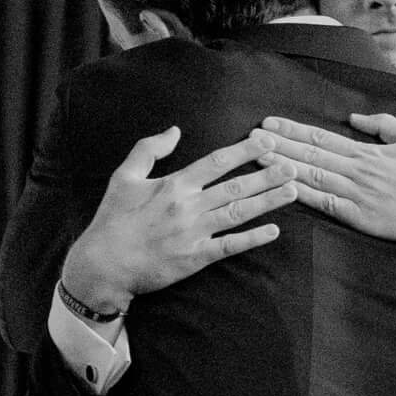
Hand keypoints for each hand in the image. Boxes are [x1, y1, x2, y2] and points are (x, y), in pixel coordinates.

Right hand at [60, 128, 296, 312]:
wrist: (103, 264)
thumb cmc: (112, 220)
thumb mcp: (124, 177)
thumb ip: (149, 149)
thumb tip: (174, 131)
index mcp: (174, 185)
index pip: (217, 162)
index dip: (245, 151)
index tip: (267, 142)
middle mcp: (189, 206)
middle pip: (236, 186)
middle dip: (267, 175)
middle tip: (293, 165)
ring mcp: (194, 233)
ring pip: (239, 212)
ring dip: (268, 201)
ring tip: (292, 190)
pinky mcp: (195, 258)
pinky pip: (229, 246)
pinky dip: (252, 239)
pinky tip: (274, 231)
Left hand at [256, 113, 395, 246]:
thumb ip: (382, 125)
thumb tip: (355, 118)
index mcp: (368, 152)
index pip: (322, 138)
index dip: (293, 130)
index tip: (270, 123)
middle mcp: (358, 170)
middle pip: (310, 155)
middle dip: (278, 145)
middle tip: (250, 137)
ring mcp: (358, 194)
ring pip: (313, 177)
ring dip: (283, 167)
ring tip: (258, 158)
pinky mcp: (360, 217)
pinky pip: (325, 205)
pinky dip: (302, 195)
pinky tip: (280, 190)